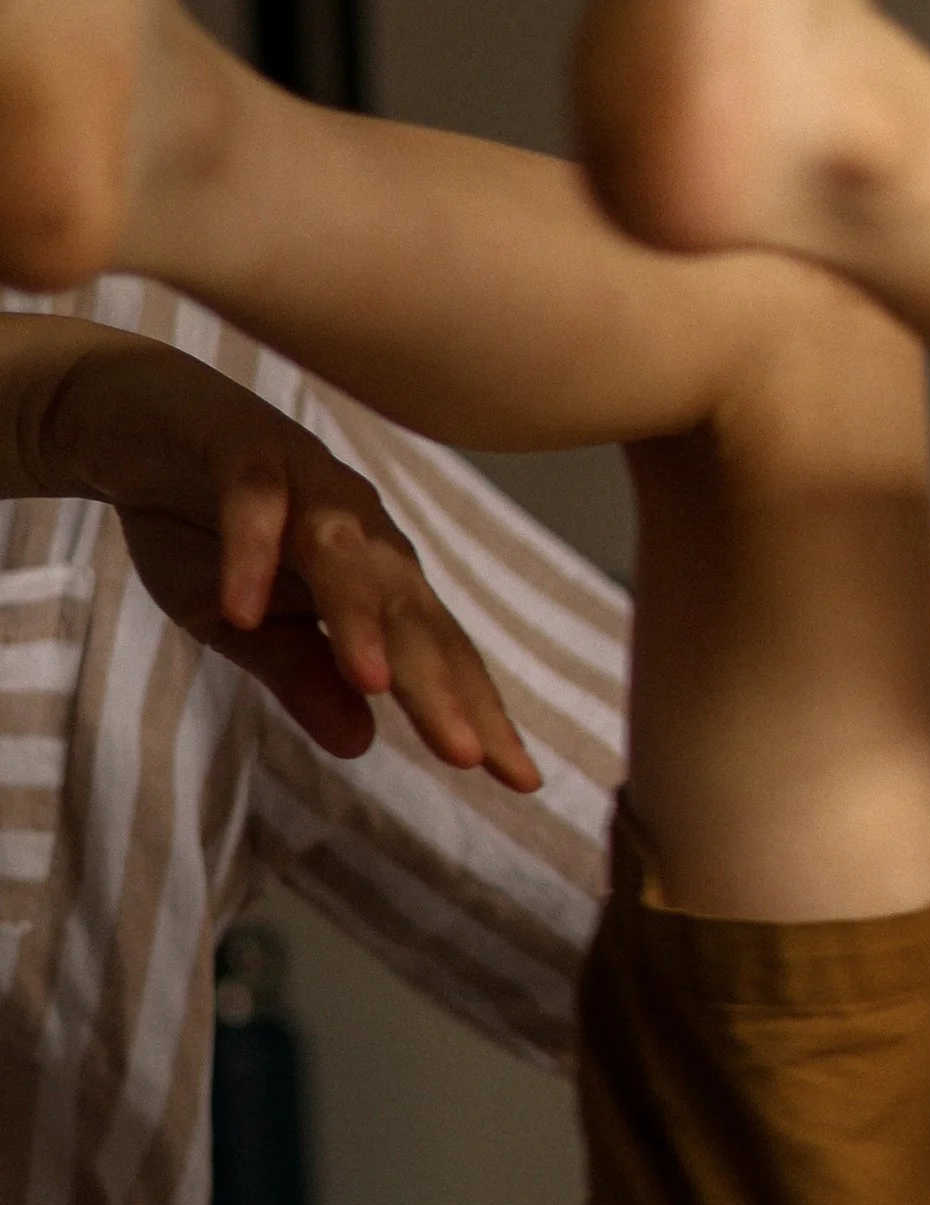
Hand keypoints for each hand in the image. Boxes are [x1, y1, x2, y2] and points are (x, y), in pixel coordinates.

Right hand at [42, 337, 539, 787]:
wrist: (133, 422)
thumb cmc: (203, 526)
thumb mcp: (246, 623)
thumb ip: (303, 674)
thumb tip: (361, 745)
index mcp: (373, 573)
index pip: (436, 652)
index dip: (478, 712)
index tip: (521, 782)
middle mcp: (359, 528)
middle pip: (406, 613)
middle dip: (440, 686)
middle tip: (472, 757)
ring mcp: (305, 483)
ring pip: (343, 554)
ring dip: (359, 618)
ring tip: (376, 685)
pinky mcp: (240, 450)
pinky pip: (251, 503)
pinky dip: (249, 554)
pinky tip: (243, 609)